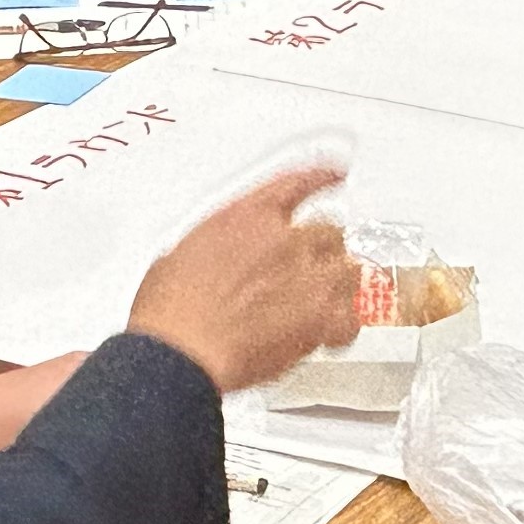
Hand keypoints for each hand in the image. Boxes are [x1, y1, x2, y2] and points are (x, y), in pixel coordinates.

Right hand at [125, 165, 360, 393]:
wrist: (179, 351)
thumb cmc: (170, 311)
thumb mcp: (180, 253)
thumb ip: (218, 246)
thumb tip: (220, 258)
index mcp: (248, 216)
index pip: (299, 182)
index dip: (322, 176)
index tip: (335, 172)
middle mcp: (284, 239)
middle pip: (330, 231)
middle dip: (322, 251)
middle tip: (308, 270)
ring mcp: (307, 276)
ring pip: (349, 268)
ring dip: (338, 284)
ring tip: (323, 300)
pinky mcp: (320, 316)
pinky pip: (352, 314)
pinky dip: (345, 323)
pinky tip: (335, 328)